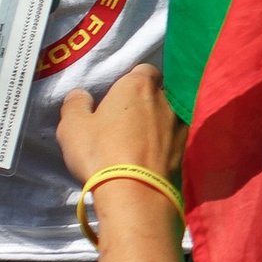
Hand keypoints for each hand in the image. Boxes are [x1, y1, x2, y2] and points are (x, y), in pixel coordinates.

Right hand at [58, 64, 186, 189]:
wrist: (136, 192)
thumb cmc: (101, 153)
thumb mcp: (73, 127)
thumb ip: (75, 105)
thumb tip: (80, 94)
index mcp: (138, 85)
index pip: (145, 70)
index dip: (133, 81)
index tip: (121, 96)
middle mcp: (166, 98)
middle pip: (161, 91)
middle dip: (149, 100)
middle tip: (131, 118)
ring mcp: (181, 123)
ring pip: (172, 114)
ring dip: (161, 121)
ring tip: (144, 138)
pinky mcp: (188, 147)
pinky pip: (177, 137)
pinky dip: (169, 141)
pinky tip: (156, 154)